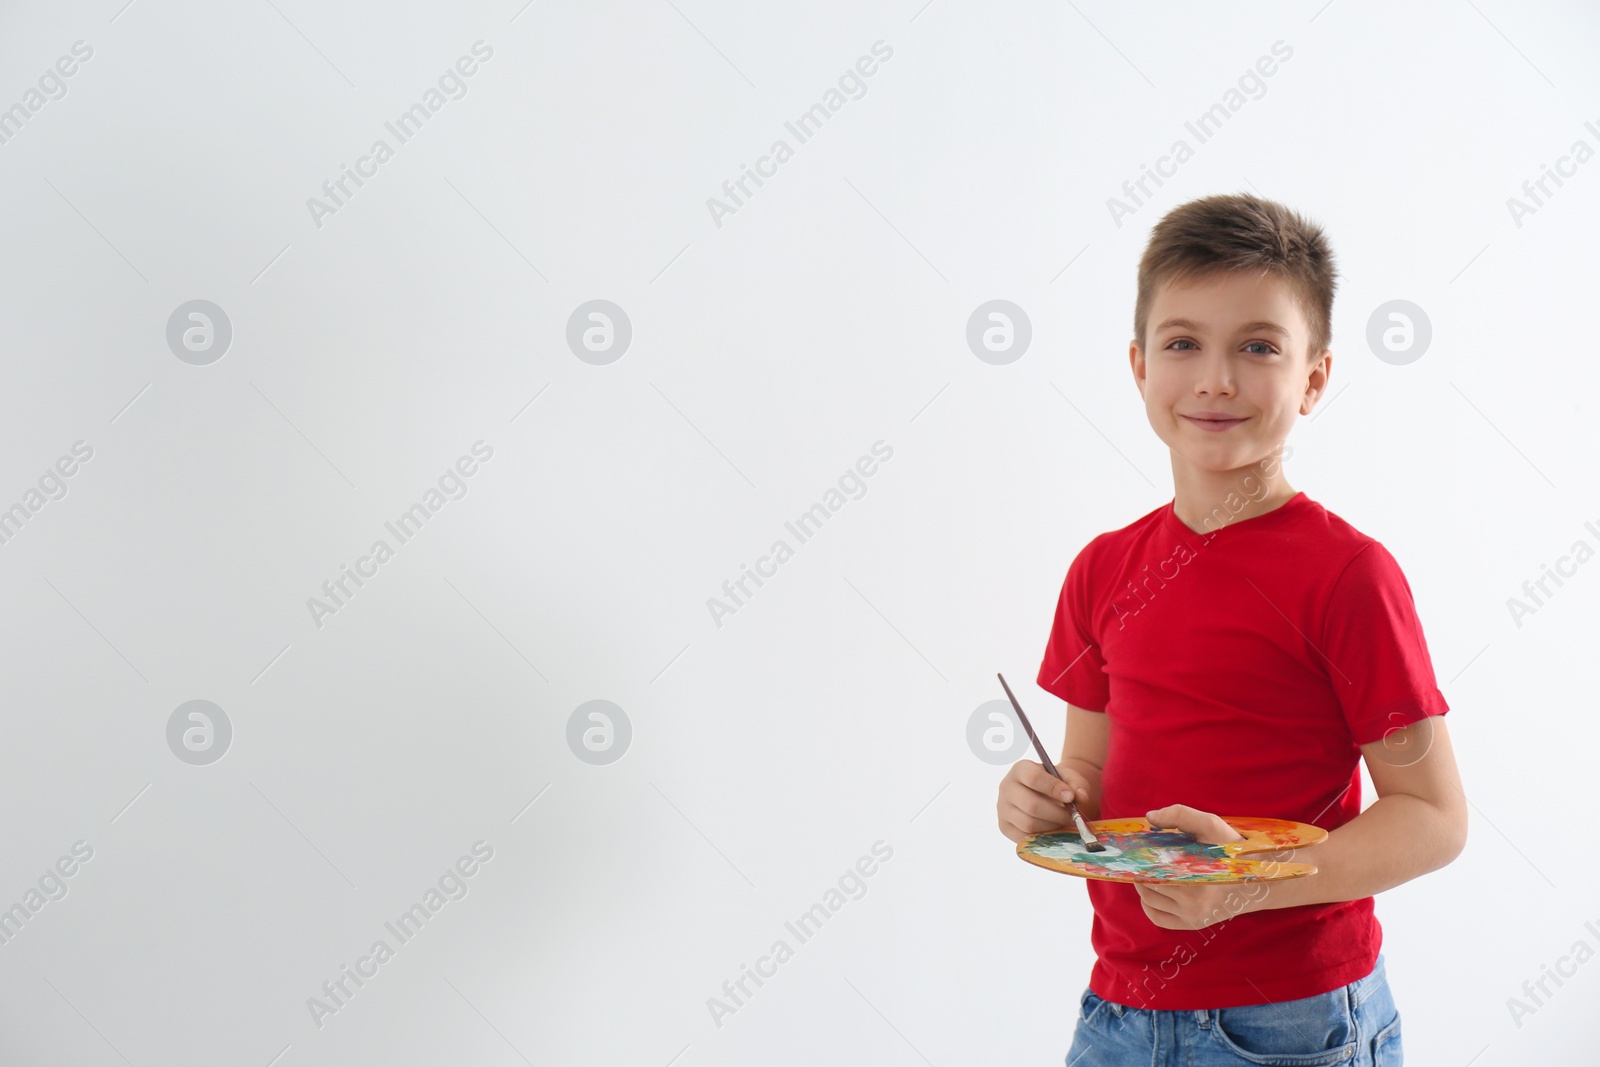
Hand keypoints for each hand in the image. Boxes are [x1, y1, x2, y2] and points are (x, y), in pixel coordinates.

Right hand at [996, 760, 1093, 843]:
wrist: (1041, 794)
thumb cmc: (1055, 784)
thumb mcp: (1067, 777)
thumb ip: (1077, 783)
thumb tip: (1080, 797)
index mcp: (1020, 769)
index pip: (1033, 778)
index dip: (1054, 788)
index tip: (1071, 797)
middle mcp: (1006, 787)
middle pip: (1031, 805)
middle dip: (1057, 813)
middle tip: (1071, 816)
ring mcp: (1002, 808)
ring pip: (1028, 823)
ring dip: (1051, 826)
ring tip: (1062, 822)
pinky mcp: (1004, 826)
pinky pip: (1024, 837)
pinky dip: (1042, 836)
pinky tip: (1052, 829)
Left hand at [1134, 804, 1251, 929]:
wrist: (1260, 879)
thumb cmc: (1234, 849)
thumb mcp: (1211, 825)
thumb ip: (1180, 815)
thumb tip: (1150, 817)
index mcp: (1196, 875)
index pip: (1151, 866)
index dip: (1140, 856)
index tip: (1137, 847)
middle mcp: (1193, 901)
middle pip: (1148, 883)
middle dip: (1141, 869)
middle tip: (1141, 858)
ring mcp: (1193, 915)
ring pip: (1149, 901)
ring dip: (1143, 885)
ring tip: (1148, 871)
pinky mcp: (1193, 924)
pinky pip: (1158, 918)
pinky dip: (1148, 905)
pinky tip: (1152, 892)